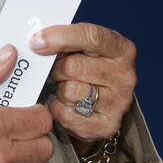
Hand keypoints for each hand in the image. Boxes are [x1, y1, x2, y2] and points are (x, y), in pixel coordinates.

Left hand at [30, 23, 135, 151]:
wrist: (103, 105)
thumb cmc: (88, 70)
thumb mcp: (84, 49)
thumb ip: (66, 41)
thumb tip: (38, 40)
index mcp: (122, 49)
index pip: (91, 37)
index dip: (61, 37)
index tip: (37, 41)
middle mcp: (125, 76)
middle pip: (73, 66)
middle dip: (56, 68)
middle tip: (56, 70)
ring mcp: (118, 103)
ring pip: (68, 91)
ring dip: (58, 90)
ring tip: (66, 88)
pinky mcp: (106, 126)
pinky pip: (66, 114)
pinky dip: (58, 109)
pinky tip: (66, 105)